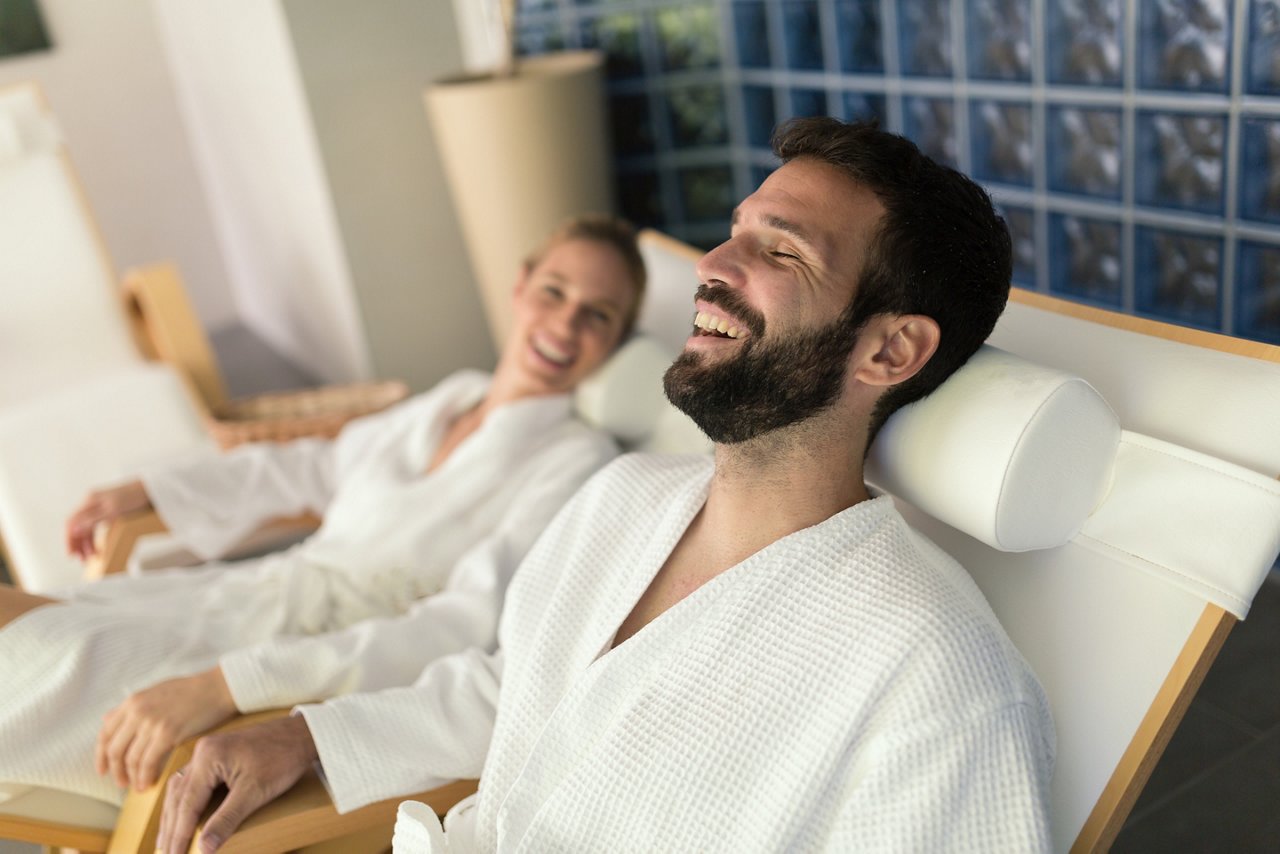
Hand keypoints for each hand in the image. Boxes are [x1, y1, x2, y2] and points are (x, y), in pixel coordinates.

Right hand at [65, 480, 150, 559]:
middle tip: (83, 560)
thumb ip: (92, 519)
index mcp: (89, 501)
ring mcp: (100, 506)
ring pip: (88, 527)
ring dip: (87, 543)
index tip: (72, 555)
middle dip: (79, 544)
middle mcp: (92, 503)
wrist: (152, 488)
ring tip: (93, 557)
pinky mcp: (110, 510)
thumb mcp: (113, 511)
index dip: (70, 540)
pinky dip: (96, 537)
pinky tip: (100, 547)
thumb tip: (73, 529)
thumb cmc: (134, 498)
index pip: (71, 523)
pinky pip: (96, 526)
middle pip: (78, 526)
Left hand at [95, 667, 236, 789]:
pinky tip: (148, 783)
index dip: (101, 756)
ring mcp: (151, 722)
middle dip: (116, 771)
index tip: (104, 770)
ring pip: (130, 759)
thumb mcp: (155, 692)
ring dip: (132, 777)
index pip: (105, 733)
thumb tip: (107, 719)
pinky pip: (148, 762)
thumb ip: (132, 707)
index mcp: (132, 701)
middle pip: (114, 750)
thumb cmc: (191, 690)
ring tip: (138, 787)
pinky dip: (145, 776)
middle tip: (122, 783)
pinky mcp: (168, 733)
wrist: (217, 688)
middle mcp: (137, 711)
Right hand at [158, 715, 318, 853]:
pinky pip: (193, 782)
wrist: (301, 733)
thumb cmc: (282, 758)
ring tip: (167, 841)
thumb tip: (204, 848)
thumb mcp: (254, 792)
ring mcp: (208, 751)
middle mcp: (202, 751)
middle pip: (178, 796)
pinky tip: (183, 816)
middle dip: (171, 827)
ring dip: (174, 816)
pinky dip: (186, 802)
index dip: (179, 834)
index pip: (187, 803)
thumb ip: (226, 820)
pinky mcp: (216, 754)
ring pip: (182, 788)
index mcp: (208, 757)